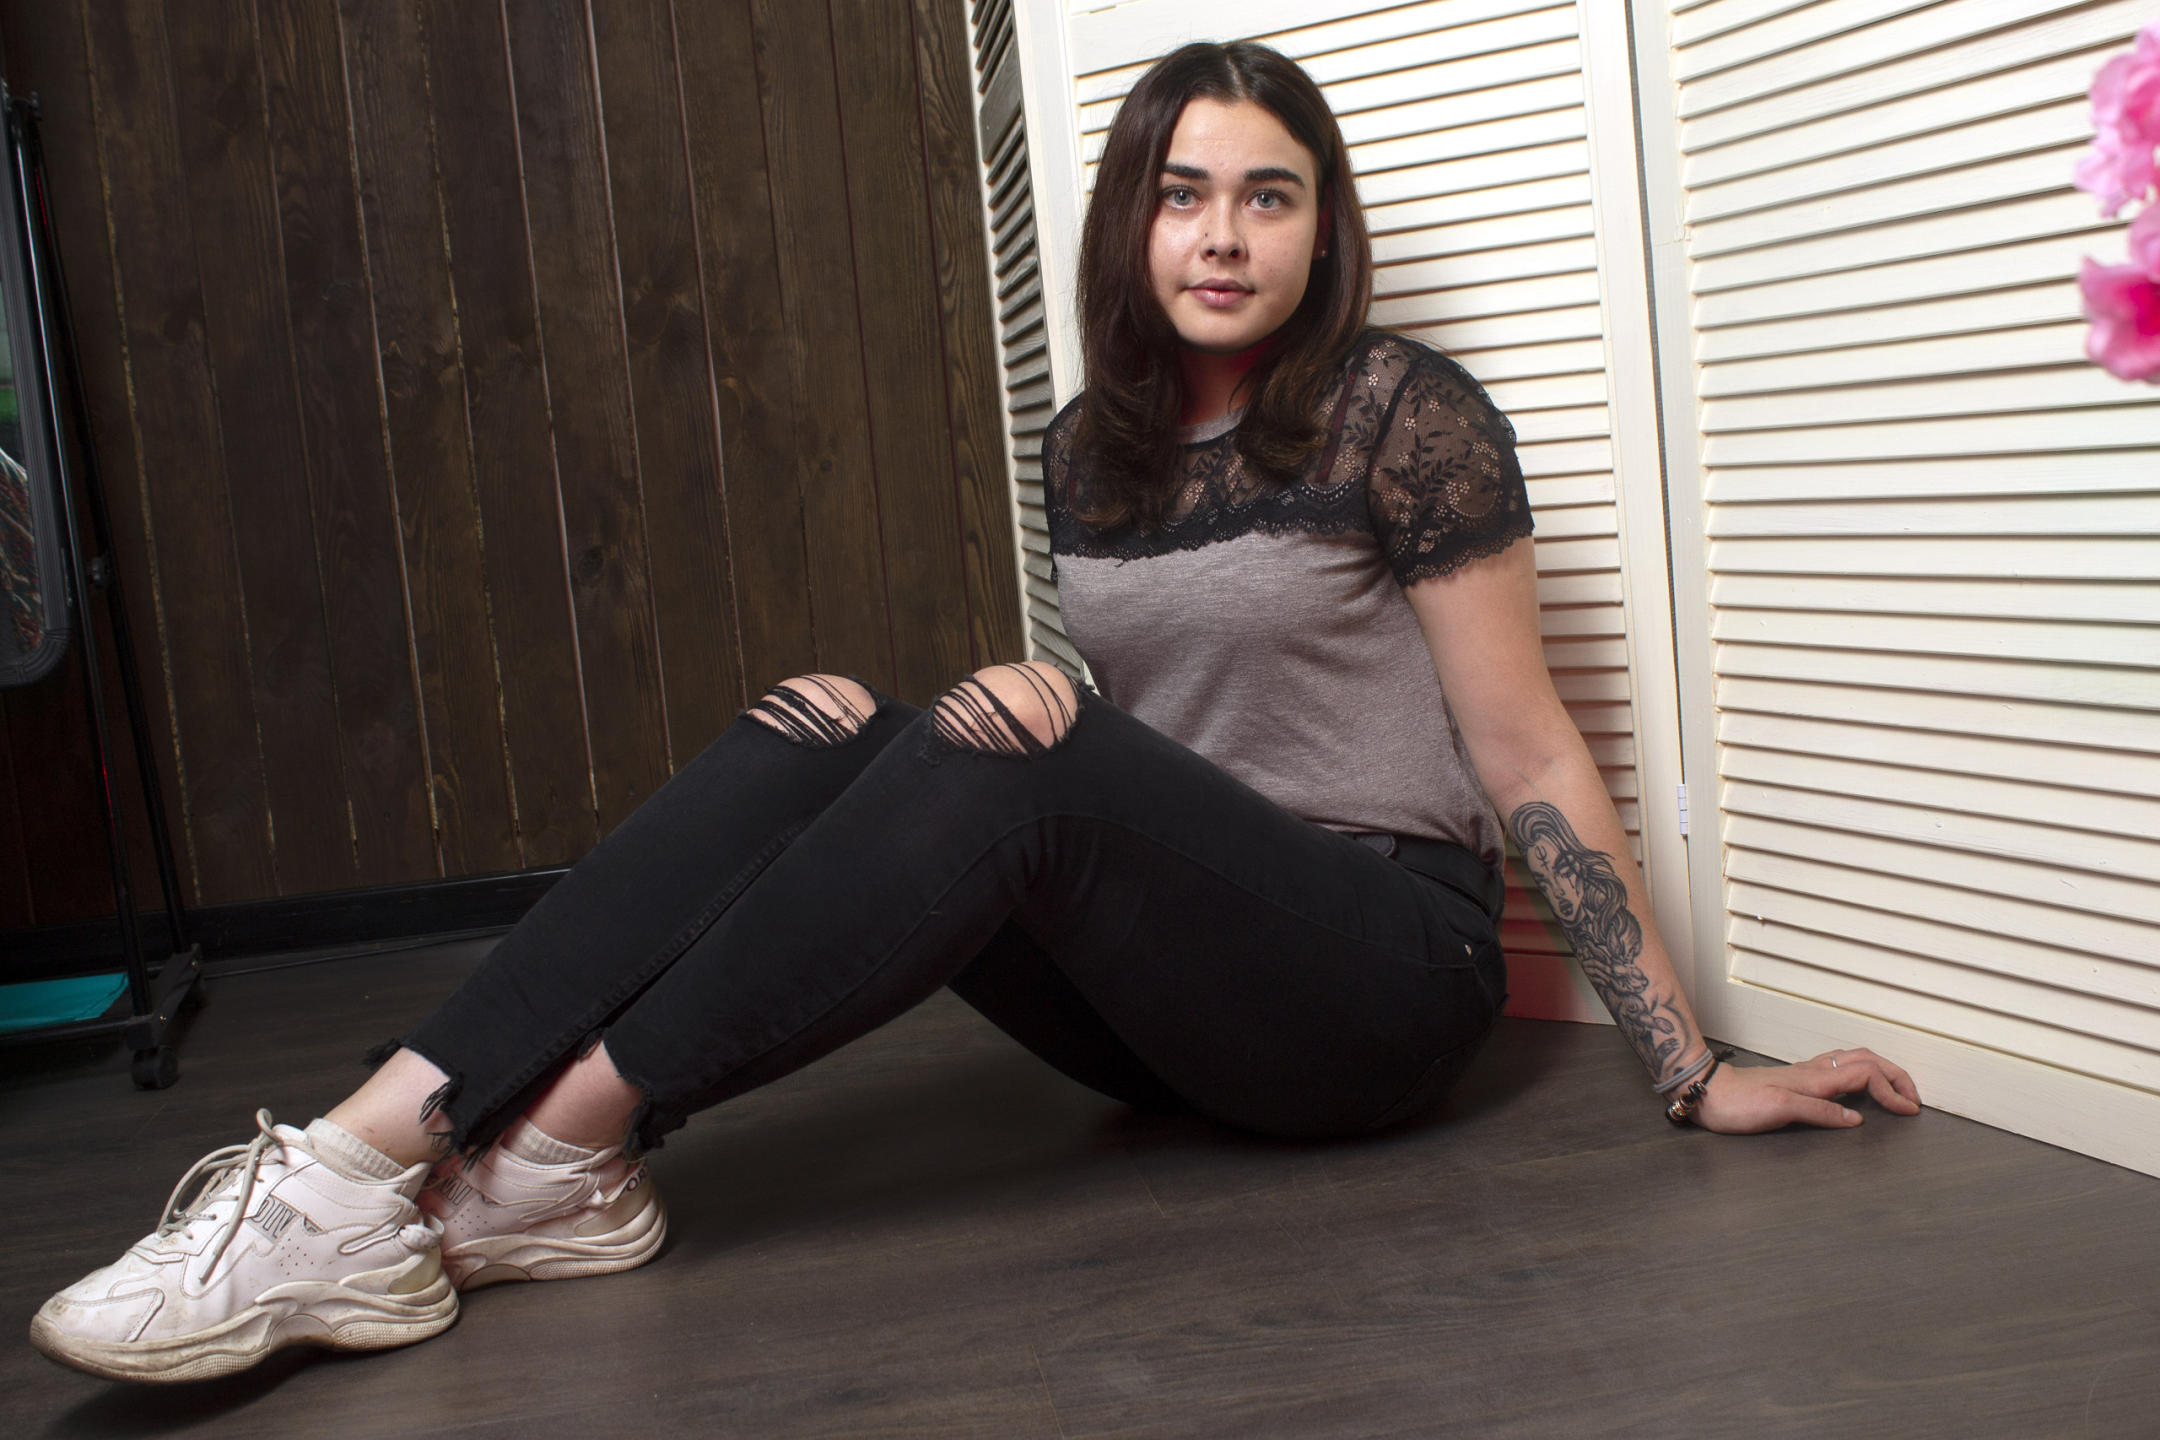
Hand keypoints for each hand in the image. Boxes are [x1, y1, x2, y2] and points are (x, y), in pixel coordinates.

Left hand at [1689, 1048, 1921, 1133]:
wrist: (1709, 1093)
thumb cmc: (1739, 1104)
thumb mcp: (1780, 1110)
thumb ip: (1820, 1113)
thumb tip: (1858, 1120)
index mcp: (1817, 1078)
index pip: (1868, 1074)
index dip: (1893, 1090)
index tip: (1910, 1112)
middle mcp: (1816, 1071)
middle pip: (1868, 1060)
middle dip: (1897, 1075)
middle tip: (1914, 1099)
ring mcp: (1807, 1072)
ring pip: (1855, 1060)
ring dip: (1882, 1072)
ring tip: (1896, 1092)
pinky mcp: (1798, 1079)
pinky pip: (1840, 1068)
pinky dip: (1862, 1074)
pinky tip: (1860, 1087)